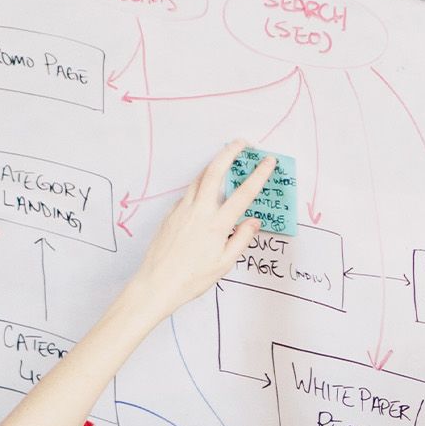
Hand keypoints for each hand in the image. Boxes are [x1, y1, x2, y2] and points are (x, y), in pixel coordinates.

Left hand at [115, 141, 272, 321]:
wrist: (157, 283)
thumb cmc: (191, 278)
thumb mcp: (224, 263)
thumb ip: (241, 239)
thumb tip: (253, 221)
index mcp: (217, 224)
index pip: (243, 193)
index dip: (258, 175)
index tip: (267, 161)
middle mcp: (199, 211)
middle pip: (215, 171)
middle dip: (229, 153)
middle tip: (241, 143)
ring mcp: (182, 209)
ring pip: (199, 178)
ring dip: (213, 165)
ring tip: (224, 159)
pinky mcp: (171, 213)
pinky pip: (188, 192)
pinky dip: (199, 184)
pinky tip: (204, 190)